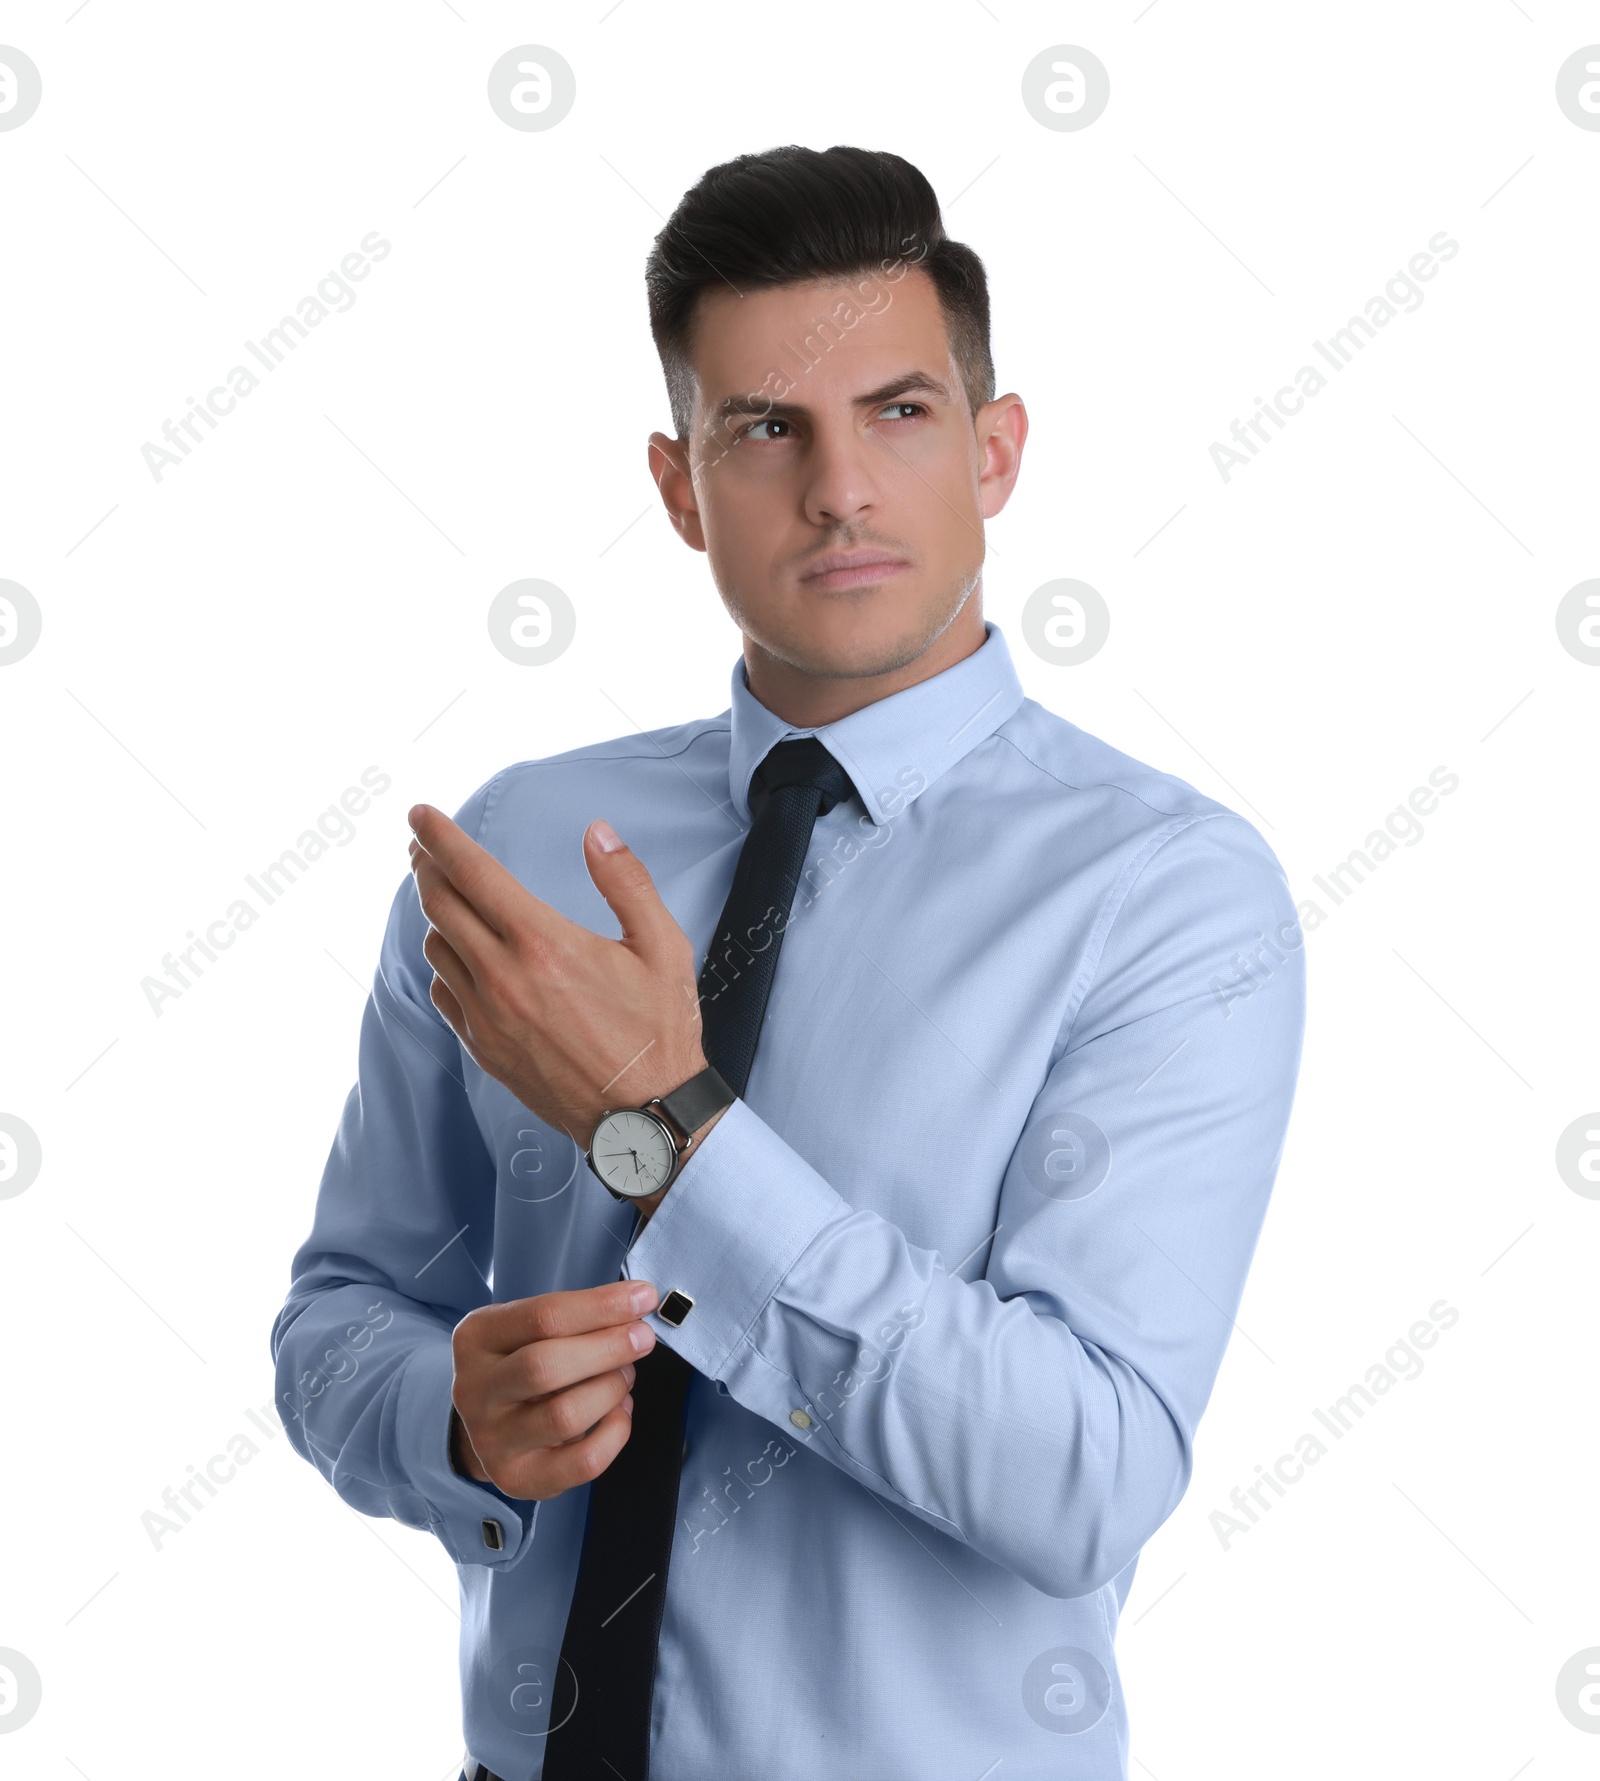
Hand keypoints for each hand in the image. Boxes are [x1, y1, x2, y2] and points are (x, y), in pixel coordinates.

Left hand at [407, 806, 706, 1147]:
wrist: (646, 1116)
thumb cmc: (660, 1031)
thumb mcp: (663, 946)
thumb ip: (627, 881)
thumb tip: (597, 833)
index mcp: (543, 943)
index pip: (472, 873)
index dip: (440, 837)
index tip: (420, 813)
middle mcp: (504, 977)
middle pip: (440, 904)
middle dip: (426, 865)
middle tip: (423, 846)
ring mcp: (488, 1016)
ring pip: (437, 947)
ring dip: (437, 914)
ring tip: (446, 895)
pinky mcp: (484, 1048)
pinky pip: (445, 992)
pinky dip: (446, 963)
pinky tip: (461, 955)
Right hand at [449, 1279, 659, 1498]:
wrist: (485, 1422)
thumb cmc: (519, 1363)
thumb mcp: (526, 1329)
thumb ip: (573, 1318)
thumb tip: (636, 1306)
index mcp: (477, 1339)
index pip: (543, 1317)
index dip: (601, 1306)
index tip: (643, 1298)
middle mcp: (475, 1390)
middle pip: (547, 1366)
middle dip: (608, 1349)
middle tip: (642, 1338)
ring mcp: (492, 1439)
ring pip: (565, 1416)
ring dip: (611, 1390)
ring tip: (625, 1376)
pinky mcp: (517, 1478)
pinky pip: (582, 1462)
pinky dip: (615, 1433)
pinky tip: (619, 1412)